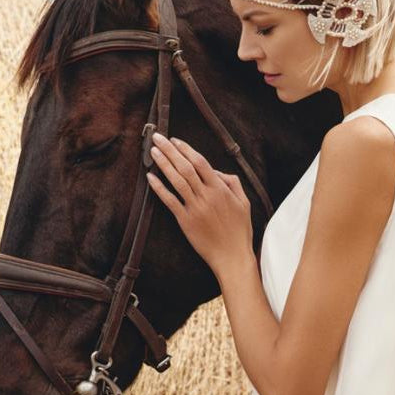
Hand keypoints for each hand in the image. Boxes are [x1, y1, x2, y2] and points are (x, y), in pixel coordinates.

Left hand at [147, 130, 252, 276]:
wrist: (232, 256)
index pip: (201, 162)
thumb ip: (233, 183)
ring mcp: (195, 208)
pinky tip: (151, 178)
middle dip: (170, 150)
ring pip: (177, 181)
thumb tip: (217, 172)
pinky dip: (159, 188)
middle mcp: (206, 196)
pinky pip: (170, 201)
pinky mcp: (186, 221)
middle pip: (185, 167)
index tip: (175, 140)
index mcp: (220, 189)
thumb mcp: (244, 203)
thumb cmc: (239, 231)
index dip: (186, 149)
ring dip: (163, 164)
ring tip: (153, 152)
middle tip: (158, 138)